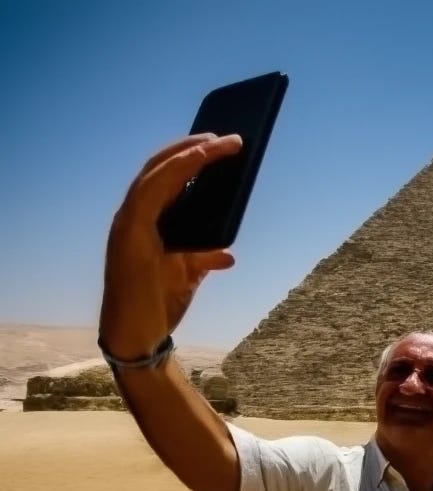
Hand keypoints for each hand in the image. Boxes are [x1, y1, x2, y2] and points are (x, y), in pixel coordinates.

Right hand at [99, 134, 242, 356]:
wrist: (139, 336)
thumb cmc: (157, 305)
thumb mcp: (188, 276)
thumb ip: (204, 259)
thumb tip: (229, 254)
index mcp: (144, 223)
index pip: (165, 180)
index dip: (189, 158)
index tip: (218, 145)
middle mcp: (132, 216)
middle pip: (160, 168)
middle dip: (192, 148)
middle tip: (226, 137)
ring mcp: (128, 222)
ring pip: (156, 172)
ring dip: (188, 152)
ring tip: (218, 142)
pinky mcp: (130, 233)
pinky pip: (153, 190)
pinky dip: (177, 170)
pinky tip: (201, 158)